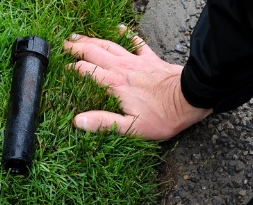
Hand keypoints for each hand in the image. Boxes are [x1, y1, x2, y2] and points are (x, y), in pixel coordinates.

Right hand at [64, 27, 211, 140]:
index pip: (86, 72)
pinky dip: (126, 34)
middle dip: (77, 48)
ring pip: (109, 45)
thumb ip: (103, 123)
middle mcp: (122, 68)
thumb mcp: (131, 128)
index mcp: (114, 85)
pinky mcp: (150, 58)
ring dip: (93, 40)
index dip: (72, 70)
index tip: (62, 70)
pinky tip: (120, 29)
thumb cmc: (163, 116)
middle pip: (94, 53)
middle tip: (64, 46)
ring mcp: (136, 61)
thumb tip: (78, 121)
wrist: (190, 98)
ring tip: (79, 36)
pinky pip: (136, 42)